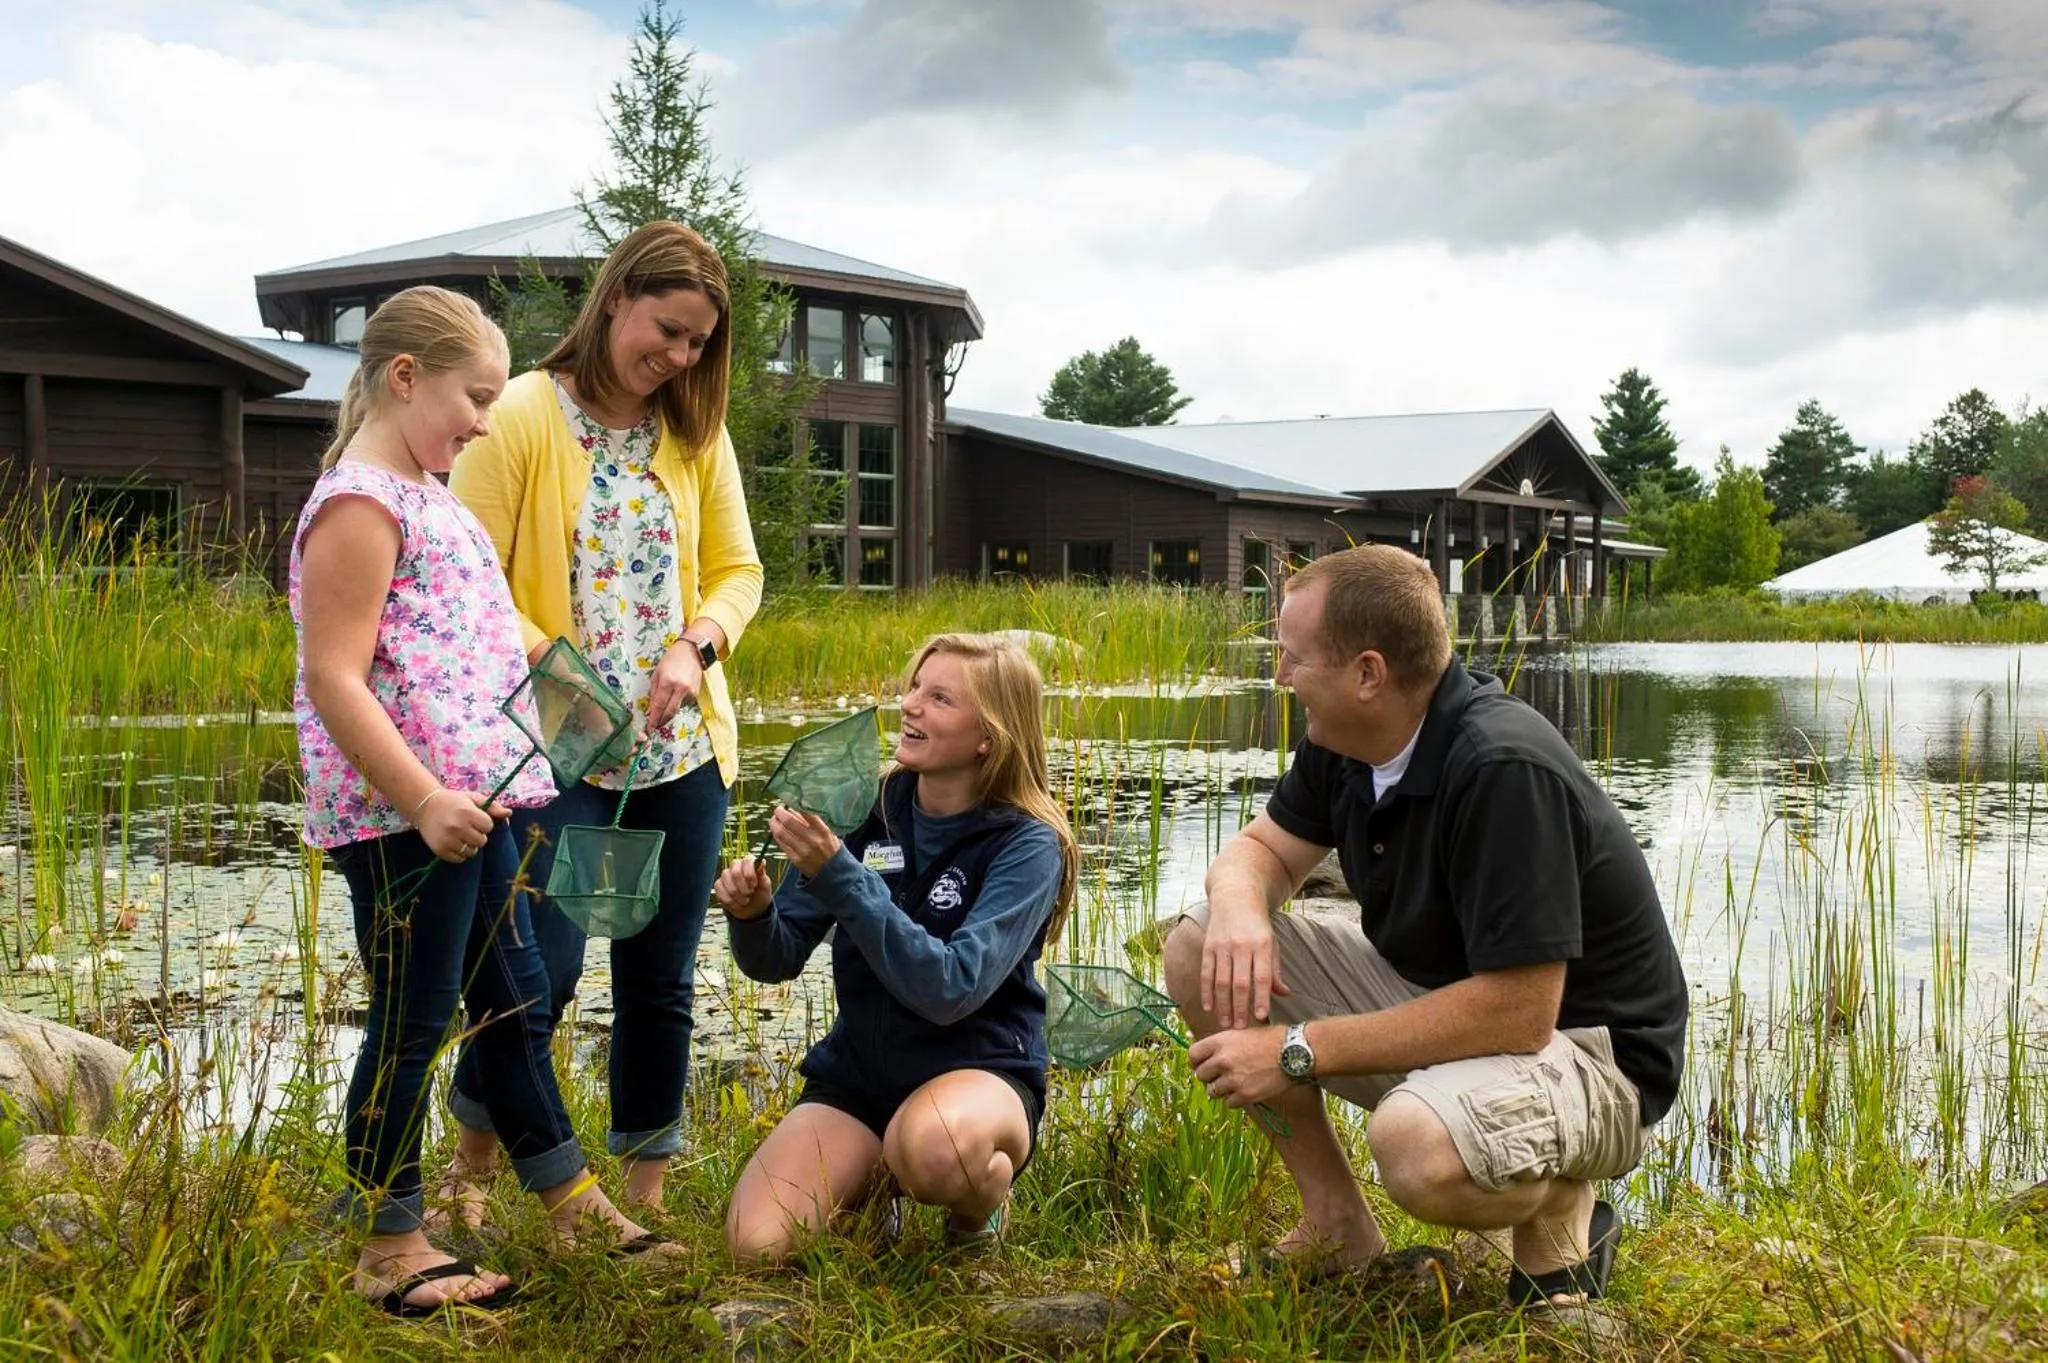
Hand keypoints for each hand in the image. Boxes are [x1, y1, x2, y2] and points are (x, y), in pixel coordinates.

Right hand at [417, 788, 500, 863]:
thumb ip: (493, 806)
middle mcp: (457, 827)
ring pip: (471, 852)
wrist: (425, 805)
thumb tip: (509, 813)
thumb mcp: (473, 799)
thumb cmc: (454, 802)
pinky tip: (454, 842)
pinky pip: (459, 859)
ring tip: (461, 835)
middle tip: (468, 828)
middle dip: (478, 835)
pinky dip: (459, 853)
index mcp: (467, 812)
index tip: (476, 818)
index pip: (488, 826)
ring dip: (470, 845)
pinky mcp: (440, 850)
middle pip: (481, 841)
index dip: (484, 823)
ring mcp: (447, 839)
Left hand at [646, 639, 703, 732]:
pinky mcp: (695, 694)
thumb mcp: (657, 673)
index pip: (659, 705)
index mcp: (667, 681)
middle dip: (661, 721)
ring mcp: (689, 692)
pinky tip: (675, 697)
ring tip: (663, 710)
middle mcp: (679, 688)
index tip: (649, 727)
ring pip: (677, 710)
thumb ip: (654, 692)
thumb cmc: (671, 660)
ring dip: (668, 713)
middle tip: (655, 726)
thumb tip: (651, 709)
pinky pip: (683, 704)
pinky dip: (676, 705)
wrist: (692, 652)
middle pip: (669, 712)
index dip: (654, 718)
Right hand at [714, 857, 774, 919]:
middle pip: (735, 872)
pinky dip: (731, 901)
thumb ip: (762, 874)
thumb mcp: (765, 885)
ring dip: (738, 896)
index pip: (747, 860)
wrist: (753, 909)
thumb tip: (762, 861)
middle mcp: (736, 866)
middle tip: (750, 894)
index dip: (750, 873)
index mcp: (749, 863)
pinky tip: (737, 903)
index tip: (754, 885)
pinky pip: (720, 891)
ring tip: (745, 900)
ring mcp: (726, 875)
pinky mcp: (719, 885)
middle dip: (744, 887)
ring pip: (727, 882)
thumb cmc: (760, 894)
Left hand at [768, 807, 840, 878]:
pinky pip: (782, 845)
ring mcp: (803, 851)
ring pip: (782, 833)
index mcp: (823, 831)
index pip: (806, 813)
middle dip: (779, 813)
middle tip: (777, 810)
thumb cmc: (831, 848)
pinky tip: (777, 832)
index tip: (789, 801)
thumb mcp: (828, 832)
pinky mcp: (796, 860)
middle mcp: (813, 840)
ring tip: (774, 820)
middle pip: (789, 822)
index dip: (794, 804)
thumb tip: (793, 809)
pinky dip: (777, 836)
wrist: (835, 873)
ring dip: (774, 824)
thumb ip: (812, 822)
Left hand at [1188, 1024, 1291, 1110]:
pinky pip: (1229, 1103)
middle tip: (1221, 1075)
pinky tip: (1246, 1089)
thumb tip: (1205, 1056)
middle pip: (1200, 1075)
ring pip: (1212, 1091)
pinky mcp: (1245, 1095)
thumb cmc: (1271, 1040)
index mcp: (1220, 1041)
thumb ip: (1222, 1045)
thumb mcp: (1242, 1034)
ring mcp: (1233, 1079)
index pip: (1192, 1054)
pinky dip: (1235, 1099)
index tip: (1203, 1064)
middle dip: (1209, 1076)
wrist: (1294, 1052)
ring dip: (1221, 1089)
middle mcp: (1223, 1060)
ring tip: (1236, 1082)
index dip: (1197, 1061)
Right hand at [1201, 901, 1290, 1029]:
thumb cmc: (1257, 926)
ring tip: (1225, 1023)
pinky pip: (1206, 973)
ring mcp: (1222, 946)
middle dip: (1240, 1007)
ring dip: (1223, 1005)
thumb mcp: (1272, 943)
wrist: (1236, 899)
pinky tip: (1209, 1007)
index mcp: (1262, 945)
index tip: (1261, 1016)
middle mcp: (1241, 945)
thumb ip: (1275, 970)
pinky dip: (1207, 992)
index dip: (1261, 997)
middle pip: (1239, 983)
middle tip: (1239, 1028)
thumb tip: (1284, 994)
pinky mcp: (1208, 946)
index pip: (1262, 977)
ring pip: (1221, 981)